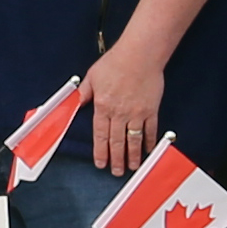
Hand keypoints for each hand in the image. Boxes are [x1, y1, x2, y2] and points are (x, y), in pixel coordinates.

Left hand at [85, 48, 166, 177]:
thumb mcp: (92, 76)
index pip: (100, 135)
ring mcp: (137, 113)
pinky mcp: (151, 109)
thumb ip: (84, 93)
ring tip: (132, 167)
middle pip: (117, 142)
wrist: (140, 55)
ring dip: (132, 156)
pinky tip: (148, 150)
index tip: (101, 163)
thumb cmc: (116, 62)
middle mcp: (119, 113)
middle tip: (116, 172)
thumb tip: (75, 103)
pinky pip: (150, 130)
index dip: (100, 151)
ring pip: (134, 140)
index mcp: (103, 106)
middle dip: (116, 159)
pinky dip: (149, 142)